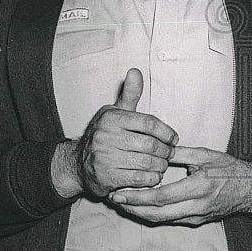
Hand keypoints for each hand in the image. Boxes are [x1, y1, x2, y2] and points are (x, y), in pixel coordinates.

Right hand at [52, 69, 177, 198]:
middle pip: (150, 145)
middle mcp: (106, 137)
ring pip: (145, 163)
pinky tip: (153, 176)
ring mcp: (104, 159)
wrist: (78, 164)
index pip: (149, 123)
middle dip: (165, 151)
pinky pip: (138, 180)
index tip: (173, 138)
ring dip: (160, 166)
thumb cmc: (104, 134)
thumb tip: (135, 71)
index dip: (167, 132)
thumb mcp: (115, 111)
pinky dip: (151, 179)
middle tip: (169, 153)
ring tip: (162, 164)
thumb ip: (130, 94)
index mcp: (112, 118)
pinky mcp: (106, 178)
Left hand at [109, 146, 251, 225]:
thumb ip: (181, 153)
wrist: (250, 190)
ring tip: (122, 201)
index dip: (138, 197)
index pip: (162, 197)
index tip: (120, 192)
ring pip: (160, 220)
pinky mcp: (194, 221)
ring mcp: (194, 217)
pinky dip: (152, 213)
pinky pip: (168, 219)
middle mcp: (195, 206)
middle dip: (132, 208)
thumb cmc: (230, 169)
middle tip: (113, 198)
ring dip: (139, 212)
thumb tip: (158, 148)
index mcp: (198, 187)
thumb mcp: (207, 155)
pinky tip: (141, 204)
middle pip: (156, 214)